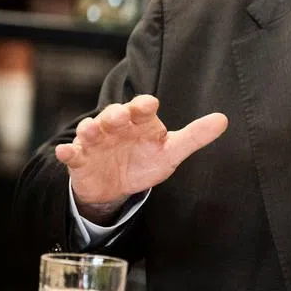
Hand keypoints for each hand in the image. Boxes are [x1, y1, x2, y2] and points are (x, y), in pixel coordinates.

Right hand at [54, 94, 227, 220]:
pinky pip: (72, 154)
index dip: (144, 106)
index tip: (149, 105)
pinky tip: (66, 153)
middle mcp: (116, 127)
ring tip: (92, 130)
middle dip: (115, 115)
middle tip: (120, 117)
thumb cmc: (145, 160)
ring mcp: (96, 142)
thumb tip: (223, 120)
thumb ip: (195, 137)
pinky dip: (68, 153)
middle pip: (114, 115)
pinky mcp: (80, 159)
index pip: (142, 108)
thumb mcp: (171, 151)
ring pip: (90, 130)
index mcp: (140, 121)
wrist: (117, 186)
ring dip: (90, 129)